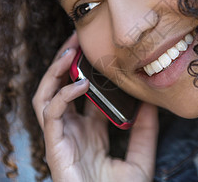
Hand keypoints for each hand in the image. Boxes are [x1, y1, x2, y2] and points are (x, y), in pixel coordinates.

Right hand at [32, 32, 158, 181]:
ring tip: (69, 49)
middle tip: (78, 37)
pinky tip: (81, 84)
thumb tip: (151, 104)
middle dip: (66, 61)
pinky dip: (62, 94)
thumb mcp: (140, 160)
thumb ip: (144, 133)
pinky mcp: (54, 147)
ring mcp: (61, 138)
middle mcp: (72, 131)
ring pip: (46, 95)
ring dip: (55, 70)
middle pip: (60, 87)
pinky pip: (50, 113)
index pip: (85, 94)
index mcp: (90, 132)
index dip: (90, 70)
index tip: (99, 49)